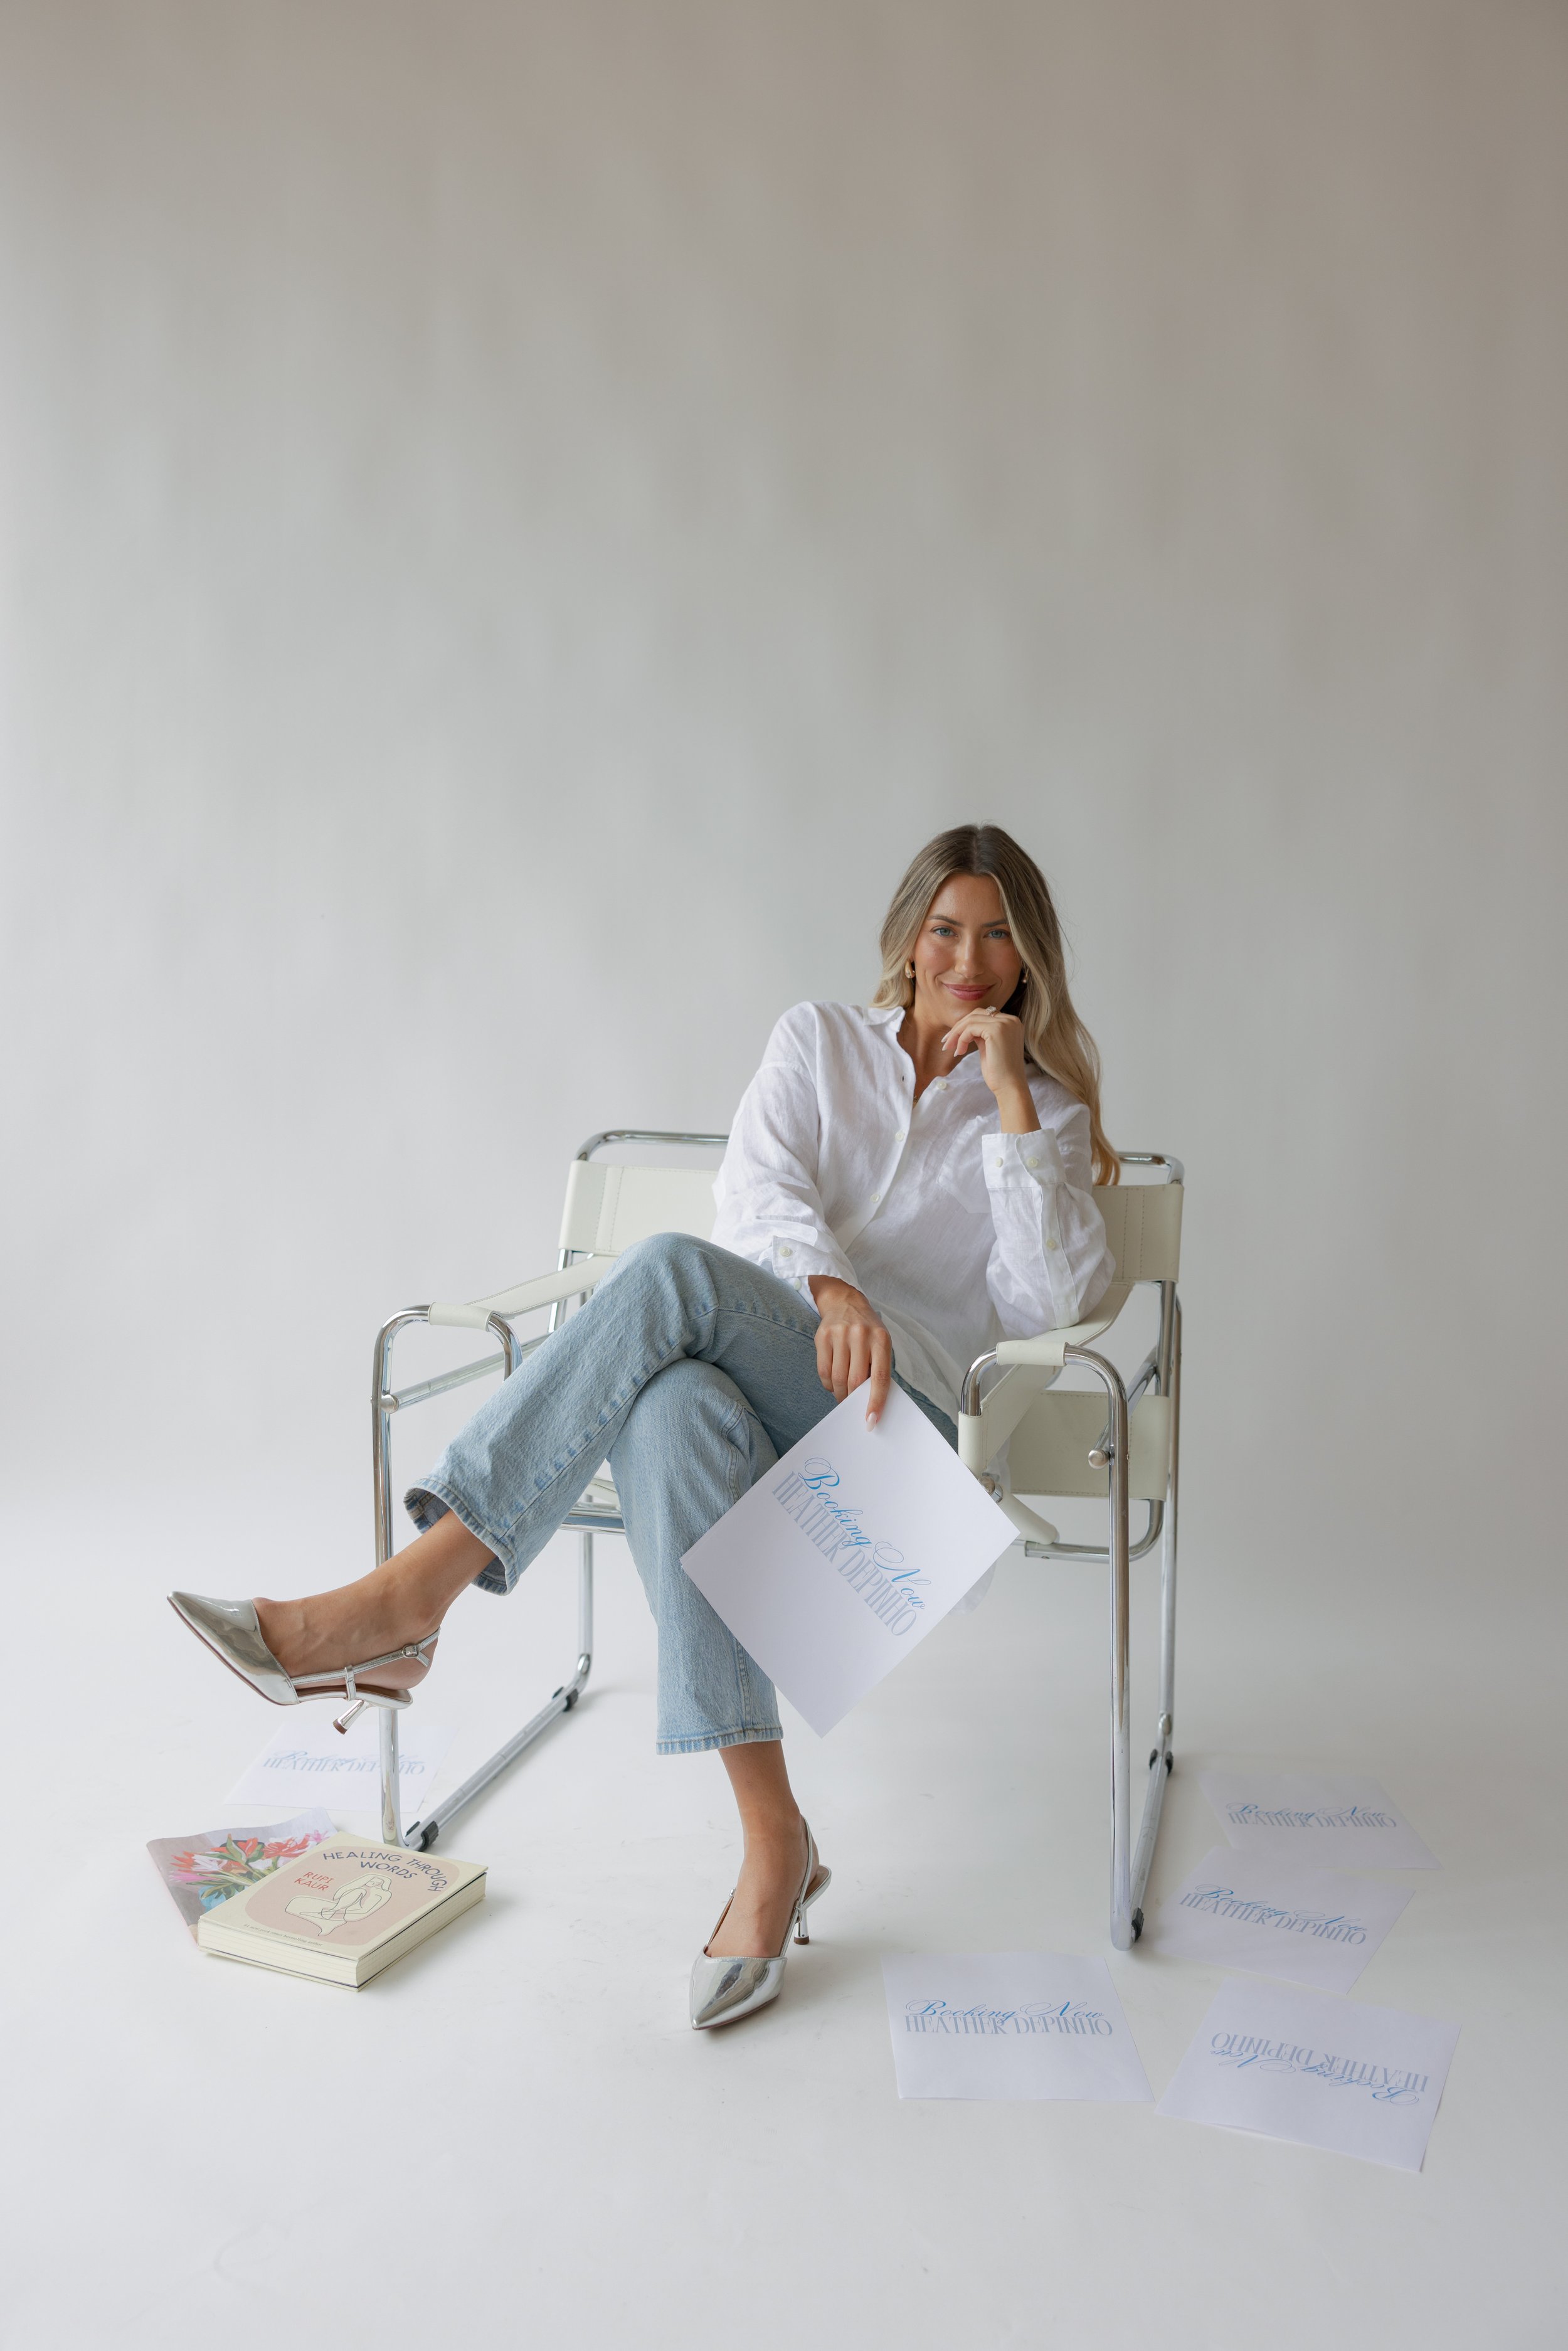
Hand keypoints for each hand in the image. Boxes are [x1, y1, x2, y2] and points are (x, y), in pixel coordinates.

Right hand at [807, 1276, 892, 1425]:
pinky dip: (828, 1384)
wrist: (845, 1302)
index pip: (880, 1377)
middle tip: (852, 1405)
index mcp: (881, 1339)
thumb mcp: (880, 1343)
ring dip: (839, 1393)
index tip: (871, 1421)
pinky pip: (823, 1371)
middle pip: (855, 1381)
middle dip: (853, 1399)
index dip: (876, 1402)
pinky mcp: (822, 1336)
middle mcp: (861, 1335)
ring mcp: (840, 1334)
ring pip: (837, 1378)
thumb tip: (869, 1401)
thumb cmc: (868, 1330)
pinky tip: (833, 1382)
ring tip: (842, 1394)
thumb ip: (877, 1368)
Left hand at [939, 1007, 1038, 1131]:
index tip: (952, 1039)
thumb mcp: (989, 1047)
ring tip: (951, 1049)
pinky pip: (970, 1028)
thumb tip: (966, 1028)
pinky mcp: (996, 1030)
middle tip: (946, 1043)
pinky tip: (960, 1052)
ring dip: (957, 1034)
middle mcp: (1011, 1020)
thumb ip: (981, 1034)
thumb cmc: (999, 1072)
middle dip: (958, 1027)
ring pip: (971, 1020)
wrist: (1009, 1087)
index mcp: (1011, 1023)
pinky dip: (961, 1039)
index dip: (965, 1025)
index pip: (983, 1015)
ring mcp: (1005, 1024)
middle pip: (976, 1014)